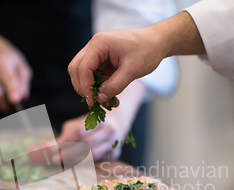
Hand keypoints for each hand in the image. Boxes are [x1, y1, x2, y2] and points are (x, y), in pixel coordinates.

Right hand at [0, 31, 31, 111]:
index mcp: (3, 63)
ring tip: (9, 107)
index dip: (12, 90)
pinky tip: (1, 96)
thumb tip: (23, 97)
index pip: (8, 79)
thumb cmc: (10, 60)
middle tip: (14, 112)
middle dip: (5, 106)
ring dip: (1, 105)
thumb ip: (23, 81)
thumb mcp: (21, 66)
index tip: (16, 101)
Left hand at [55, 79, 146, 162]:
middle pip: (86, 145)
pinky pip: (97, 161)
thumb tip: (45, 147)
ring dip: (74, 160)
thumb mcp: (77, 125)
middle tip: (54, 159)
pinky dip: (84, 163)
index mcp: (98, 118)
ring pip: (92, 155)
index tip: (52, 150)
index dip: (64, 141)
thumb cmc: (92, 124)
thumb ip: (64, 136)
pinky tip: (74, 163)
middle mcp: (109, 130)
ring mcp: (114, 142)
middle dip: (67, 154)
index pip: (79, 131)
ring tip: (62, 162)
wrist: (117, 123)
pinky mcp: (115, 154)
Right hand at [68, 11, 203, 106]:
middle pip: (77, 69)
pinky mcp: (103, 61)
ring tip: (108, 102)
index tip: (92, 102)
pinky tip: (113, 98)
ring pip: (84, 75)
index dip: (85, 87)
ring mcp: (97, 54)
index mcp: (99, 44)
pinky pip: (96, 77)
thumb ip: (115, 86)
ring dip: (93, 90)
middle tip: (94, 102)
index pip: (82, 67)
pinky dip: (101, 88)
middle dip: (83, 88)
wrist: (157, 42)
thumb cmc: (147, 51)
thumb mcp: (132, 70)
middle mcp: (94, 47)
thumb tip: (100, 99)